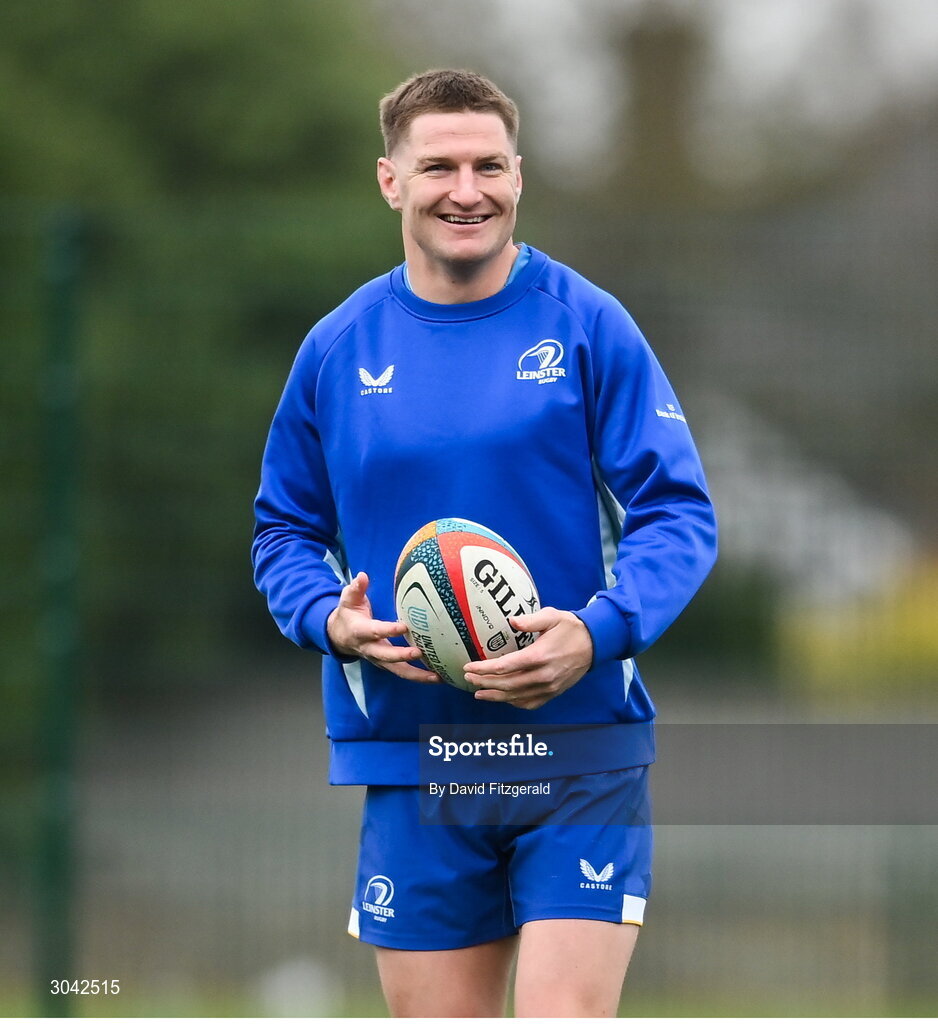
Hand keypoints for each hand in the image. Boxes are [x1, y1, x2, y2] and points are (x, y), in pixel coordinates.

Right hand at [326, 572, 439, 683]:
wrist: (339, 637)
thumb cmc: (348, 614)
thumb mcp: (348, 600)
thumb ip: (356, 589)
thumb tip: (362, 576)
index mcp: (361, 632)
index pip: (375, 631)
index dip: (389, 630)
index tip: (404, 627)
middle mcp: (370, 649)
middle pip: (386, 656)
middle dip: (402, 656)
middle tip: (420, 652)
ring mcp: (379, 660)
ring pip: (397, 671)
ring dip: (416, 675)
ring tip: (436, 677)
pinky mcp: (387, 665)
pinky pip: (402, 673)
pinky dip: (418, 677)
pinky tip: (436, 677)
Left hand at [464, 607, 593, 709]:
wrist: (595, 644)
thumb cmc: (571, 628)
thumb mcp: (553, 616)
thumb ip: (531, 619)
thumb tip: (511, 621)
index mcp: (540, 656)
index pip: (505, 667)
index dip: (484, 668)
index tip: (468, 666)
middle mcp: (543, 676)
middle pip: (506, 685)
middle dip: (484, 682)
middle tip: (468, 678)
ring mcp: (549, 687)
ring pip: (516, 697)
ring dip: (495, 696)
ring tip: (478, 692)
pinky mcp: (554, 693)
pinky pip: (530, 703)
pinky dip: (514, 703)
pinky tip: (503, 698)